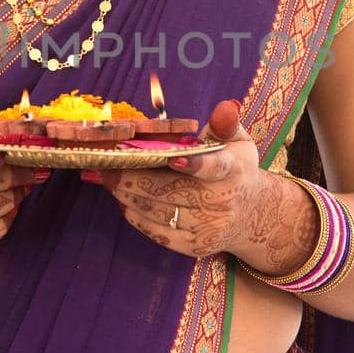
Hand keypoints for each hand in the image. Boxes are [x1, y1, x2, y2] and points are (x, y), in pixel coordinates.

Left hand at [78, 98, 272, 260]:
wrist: (248, 215)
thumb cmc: (234, 169)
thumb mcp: (237, 142)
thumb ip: (226, 124)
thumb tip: (226, 106)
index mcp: (233, 170)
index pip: (213, 167)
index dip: (192, 164)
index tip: (171, 158)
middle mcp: (223, 202)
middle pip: (171, 190)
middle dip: (133, 177)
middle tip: (105, 164)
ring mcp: (208, 227)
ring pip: (157, 210)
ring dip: (127, 194)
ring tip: (107, 178)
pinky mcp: (194, 246)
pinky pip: (156, 231)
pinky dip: (135, 215)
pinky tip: (122, 199)